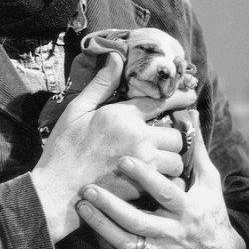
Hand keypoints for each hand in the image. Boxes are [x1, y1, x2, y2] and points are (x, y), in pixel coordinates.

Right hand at [30, 52, 188, 241]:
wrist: (57, 192)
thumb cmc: (64, 149)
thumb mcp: (77, 111)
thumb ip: (102, 85)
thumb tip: (116, 56)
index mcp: (124, 117)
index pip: (161, 102)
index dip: (180, 98)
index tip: (191, 95)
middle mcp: (139, 138)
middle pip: (176, 136)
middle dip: (171, 139)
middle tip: (162, 142)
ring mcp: (144, 164)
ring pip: (177, 160)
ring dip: (170, 161)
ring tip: (159, 163)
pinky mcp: (144, 187)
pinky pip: (168, 182)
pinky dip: (165, 181)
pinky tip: (156, 181)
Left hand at [74, 110, 246, 248]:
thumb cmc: (210, 210)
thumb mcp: (209, 181)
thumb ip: (196, 150)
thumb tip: (190, 114)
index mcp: (188, 208)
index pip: (163, 191)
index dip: (144, 176)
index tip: (123, 158)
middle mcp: (174, 232)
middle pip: (137, 220)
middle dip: (111, 204)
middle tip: (87, 187)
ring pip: (126, 241)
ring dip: (101, 224)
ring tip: (82, 206)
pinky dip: (106, 245)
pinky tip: (91, 228)